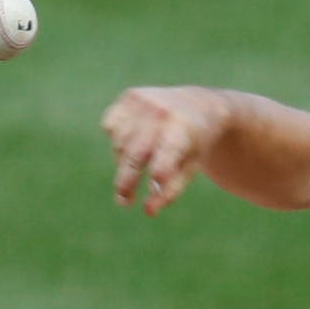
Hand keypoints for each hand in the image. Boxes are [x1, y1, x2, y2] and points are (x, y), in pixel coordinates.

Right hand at [102, 86, 230, 215]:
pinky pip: (111, 127)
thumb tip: (148, 211)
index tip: (150, 195)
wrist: (198, 105)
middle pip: (135, 153)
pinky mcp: (129, 97)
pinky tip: (136, 140)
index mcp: (184, 128)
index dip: (159, 172)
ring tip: (139, 166)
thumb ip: (172, 189)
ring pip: (121, 143)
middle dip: (127, 180)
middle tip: (124, 202)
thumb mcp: (192, 167)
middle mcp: (162, 111)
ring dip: (125, 161)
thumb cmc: (195, 144)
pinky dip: (119, 140)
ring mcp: (143, 101)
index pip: (167, 153)